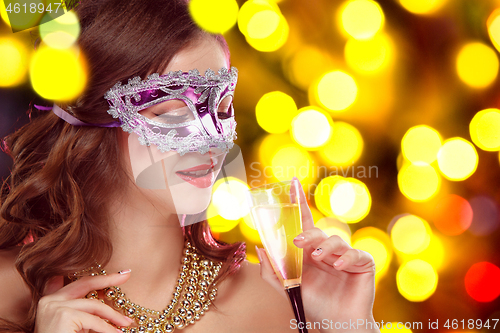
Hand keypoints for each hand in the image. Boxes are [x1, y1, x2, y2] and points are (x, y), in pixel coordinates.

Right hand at [35, 270, 133, 332]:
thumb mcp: (73, 322)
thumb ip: (81, 307)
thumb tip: (101, 296)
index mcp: (50, 299)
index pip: (77, 283)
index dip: (97, 277)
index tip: (117, 272)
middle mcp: (49, 300)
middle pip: (85, 283)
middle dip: (108, 278)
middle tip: (126, 275)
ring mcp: (55, 306)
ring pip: (94, 305)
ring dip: (114, 315)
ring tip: (127, 322)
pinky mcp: (64, 315)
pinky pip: (93, 320)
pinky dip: (108, 328)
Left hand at [256, 178, 377, 331]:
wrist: (336, 325)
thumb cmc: (314, 305)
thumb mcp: (288, 288)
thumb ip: (272, 271)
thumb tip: (259, 248)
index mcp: (308, 252)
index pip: (303, 223)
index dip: (298, 203)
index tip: (293, 184)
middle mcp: (325, 250)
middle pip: (317, 231)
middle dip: (307, 233)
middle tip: (297, 242)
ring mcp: (344, 255)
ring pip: (335, 240)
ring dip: (325, 247)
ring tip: (317, 258)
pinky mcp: (362, 264)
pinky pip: (356, 254)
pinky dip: (346, 258)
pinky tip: (338, 266)